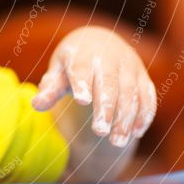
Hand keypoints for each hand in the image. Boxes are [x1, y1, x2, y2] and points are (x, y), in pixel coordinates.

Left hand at [31, 26, 156, 147]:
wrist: (101, 42)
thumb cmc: (73, 62)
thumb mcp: (59, 70)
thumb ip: (50, 88)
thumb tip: (36, 106)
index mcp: (83, 53)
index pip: (82, 67)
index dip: (83, 83)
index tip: (81, 101)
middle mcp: (109, 57)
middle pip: (109, 83)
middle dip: (106, 108)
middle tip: (100, 131)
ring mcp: (129, 67)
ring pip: (131, 92)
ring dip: (125, 118)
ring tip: (116, 142)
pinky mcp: (143, 77)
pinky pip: (147, 96)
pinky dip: (143, 115)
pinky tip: (134, 133)